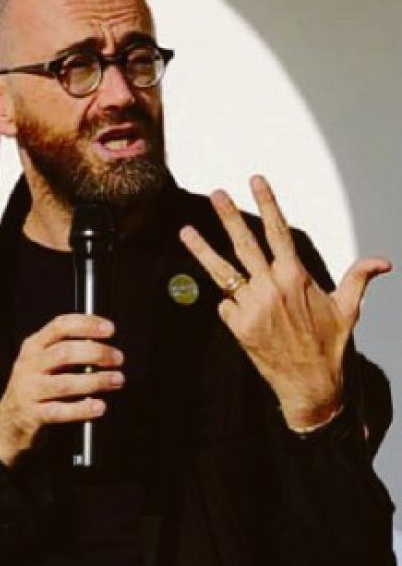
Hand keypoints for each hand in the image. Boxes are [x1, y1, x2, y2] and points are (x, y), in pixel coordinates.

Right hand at [0, 314, 124, 466]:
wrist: (10, 418)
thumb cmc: (36, 384)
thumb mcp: (43, 360)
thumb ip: (68, 349)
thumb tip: (102, 345)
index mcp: (34, 346)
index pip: (60, 326)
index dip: (87, 324)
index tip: (109, 329)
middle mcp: (30, 365)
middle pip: (65, 352)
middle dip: (97, 353)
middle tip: (117, 358)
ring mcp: (29, 389)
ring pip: (65, 383)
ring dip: (96, 381)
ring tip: (116, 380)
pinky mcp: (33, 413)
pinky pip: (60, 411)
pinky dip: (83, 409)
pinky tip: (99, 406)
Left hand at [178, 175, 391, 428]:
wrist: (310, 384)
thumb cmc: (329, 345)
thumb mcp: (348, 309)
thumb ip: (359, 279)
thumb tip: (383, 262)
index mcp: (296, 277)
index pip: (279, 231)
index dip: (267, 204)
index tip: (256, 181)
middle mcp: (272, 287)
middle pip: (245, 244)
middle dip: (228, 216)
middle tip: (216, 193)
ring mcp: (252, 305)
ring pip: (222, 272)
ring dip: (201, 250)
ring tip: (184, 231)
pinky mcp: (237, 325)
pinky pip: (227, 305)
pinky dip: (232, 305)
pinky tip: (244, 317)